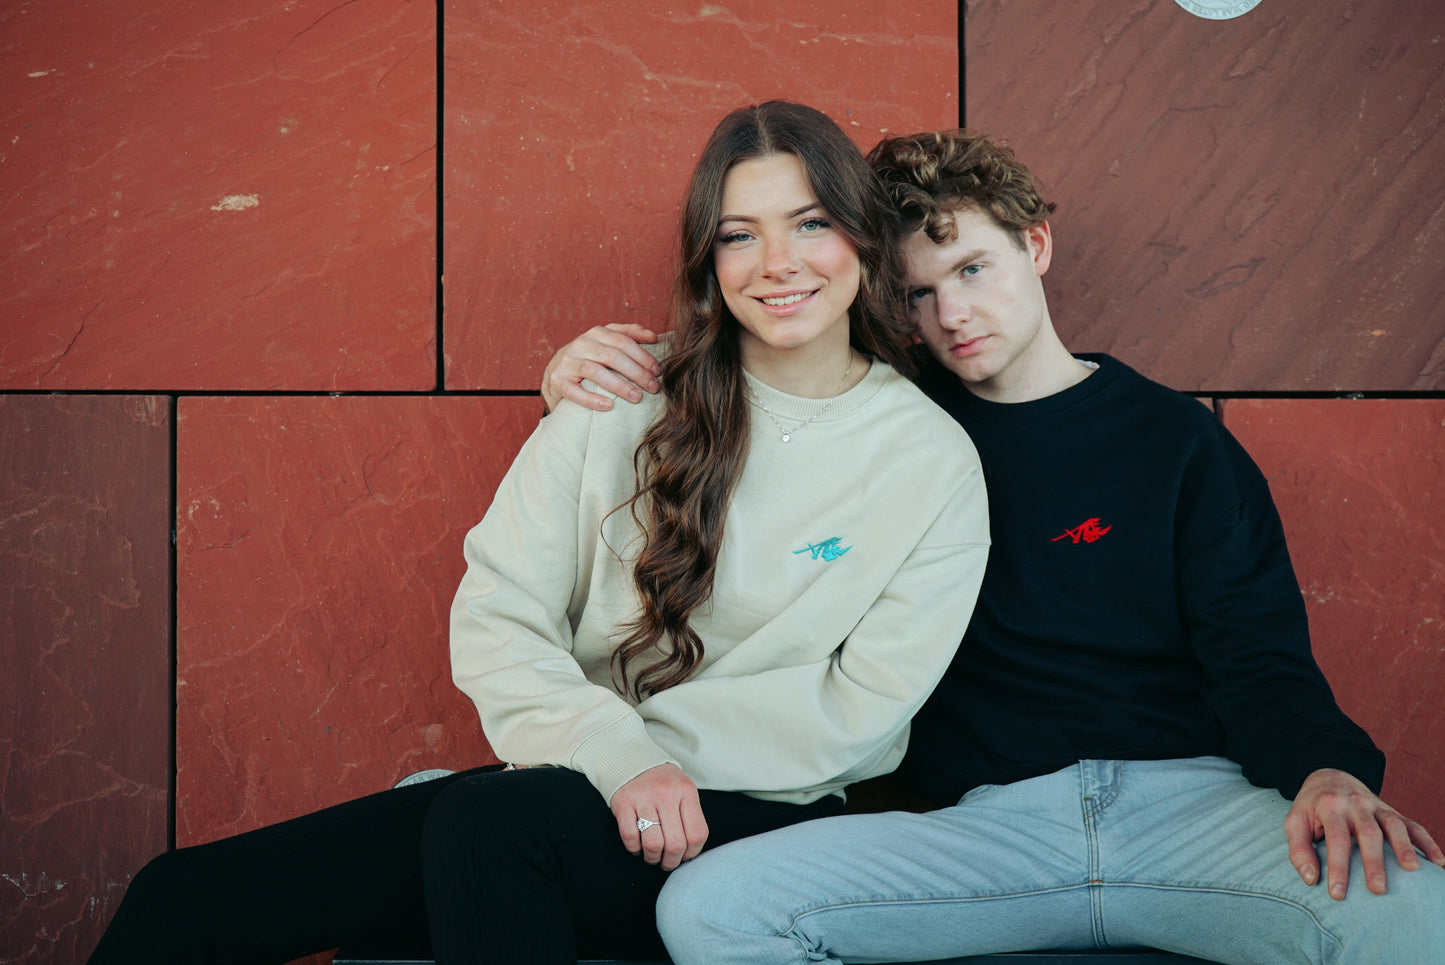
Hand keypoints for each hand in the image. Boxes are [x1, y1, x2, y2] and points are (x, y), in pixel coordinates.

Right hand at [541, 324, 661, 411]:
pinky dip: (592, 399)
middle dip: (637, 372)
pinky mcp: (558, 379)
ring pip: (596, 372)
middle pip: (613, 356)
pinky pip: (575, 391)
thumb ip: (630, 334)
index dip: (643, 356)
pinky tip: (609, 406)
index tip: (658, 371)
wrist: (557, 370)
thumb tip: (655, 338)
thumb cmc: (592, 357)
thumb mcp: (608, 341)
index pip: (624, 341)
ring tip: (637, 397)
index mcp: (597, 333)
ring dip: (619, 386)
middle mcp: (582, 343)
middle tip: (653, 387)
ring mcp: (568, 361)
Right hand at [610, 763, 707, 870]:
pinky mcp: (623, 802)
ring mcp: (643, 797)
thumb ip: (690, 816)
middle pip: (675, 844)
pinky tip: (637, 846)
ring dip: (652, 858)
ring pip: (652, 844)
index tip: (684, 857)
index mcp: (686, 792)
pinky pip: (630, 837)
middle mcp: (666, 793)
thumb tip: (690, 852)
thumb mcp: (684, 791)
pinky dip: (634, 849)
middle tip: (667, 862)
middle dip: (671, 861)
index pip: (697, 834)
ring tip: (652, 856)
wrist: (634, 760)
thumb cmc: (664, 782)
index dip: (692, 853)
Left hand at [1285, 768, 1444, 898]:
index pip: (1336, 839)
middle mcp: (1356, 804)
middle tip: (1377, 890)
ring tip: (1413, 870)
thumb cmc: (1311, 807)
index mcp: (1330, 806)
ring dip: (1405, 847)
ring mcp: (1377, 806)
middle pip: (1368, 833)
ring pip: (1394, 825)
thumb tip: (1311, 879)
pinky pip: (1413, 825)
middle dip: (1374, 862)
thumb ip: (1298, 849)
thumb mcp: (1295, 822)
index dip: (1338, 867)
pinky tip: (1438, 862)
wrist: (1330, 776)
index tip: (1338, 894)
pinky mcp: (1392, 811)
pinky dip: (1427, 843)